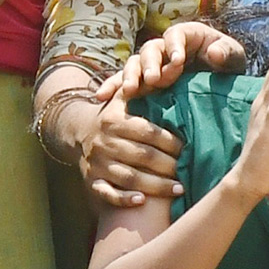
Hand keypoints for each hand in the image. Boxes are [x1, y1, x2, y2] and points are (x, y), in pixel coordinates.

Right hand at [82, 90, 185, 206]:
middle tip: (189, 171)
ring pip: (129, 177)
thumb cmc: (116, 112)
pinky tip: (142, 202)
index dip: (171, 141)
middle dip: (169, 165)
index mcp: (115, 120)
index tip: (189, 147)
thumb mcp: (126, 95)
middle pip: (142, 157)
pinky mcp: (91, 181)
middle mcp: (104, 142)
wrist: (78, 130)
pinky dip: (123, 199)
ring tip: (179, 189)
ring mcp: (97, 164)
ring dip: (155, 185)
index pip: (149, 132)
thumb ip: (147, 85)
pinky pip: (106, 194)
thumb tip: (175, 67)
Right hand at [95, 22, 246, 102]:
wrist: (221, 86)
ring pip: (134, 64)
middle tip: (153, 80)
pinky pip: (123, 81)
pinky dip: (112, 87)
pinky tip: (102, 96)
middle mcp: (165, 47)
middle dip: (150, 64)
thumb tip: (214, 53)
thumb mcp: (234, 59)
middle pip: (151, 49)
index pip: (176, 34)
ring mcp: (152, 64)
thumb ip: (227, 53)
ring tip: (129, 91)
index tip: (179, 61)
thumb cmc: (228, 66)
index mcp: (187, 35)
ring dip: (130, 76)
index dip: (175, 46)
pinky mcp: (143, 81)